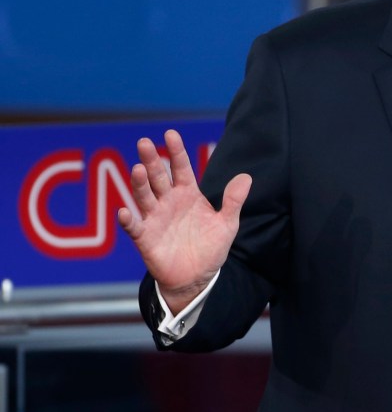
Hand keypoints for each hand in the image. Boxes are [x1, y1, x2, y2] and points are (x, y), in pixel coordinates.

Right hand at [118, 129, 249, 313]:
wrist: (197, 278)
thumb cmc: (210, 248)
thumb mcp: (227, 223)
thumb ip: (233, 200)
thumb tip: (246, 176)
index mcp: (188, 194)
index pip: (180, 168)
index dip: (176, 152)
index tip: (170, 134)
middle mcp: (168, 202)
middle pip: (158, 177)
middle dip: (152, 160)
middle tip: (144, 142)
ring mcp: (155, 219)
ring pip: (145, 197)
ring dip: (140, 184)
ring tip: (137, 169)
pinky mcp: (146, 238)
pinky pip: (135, 227)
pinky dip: (128, 220)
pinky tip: (124, 211)